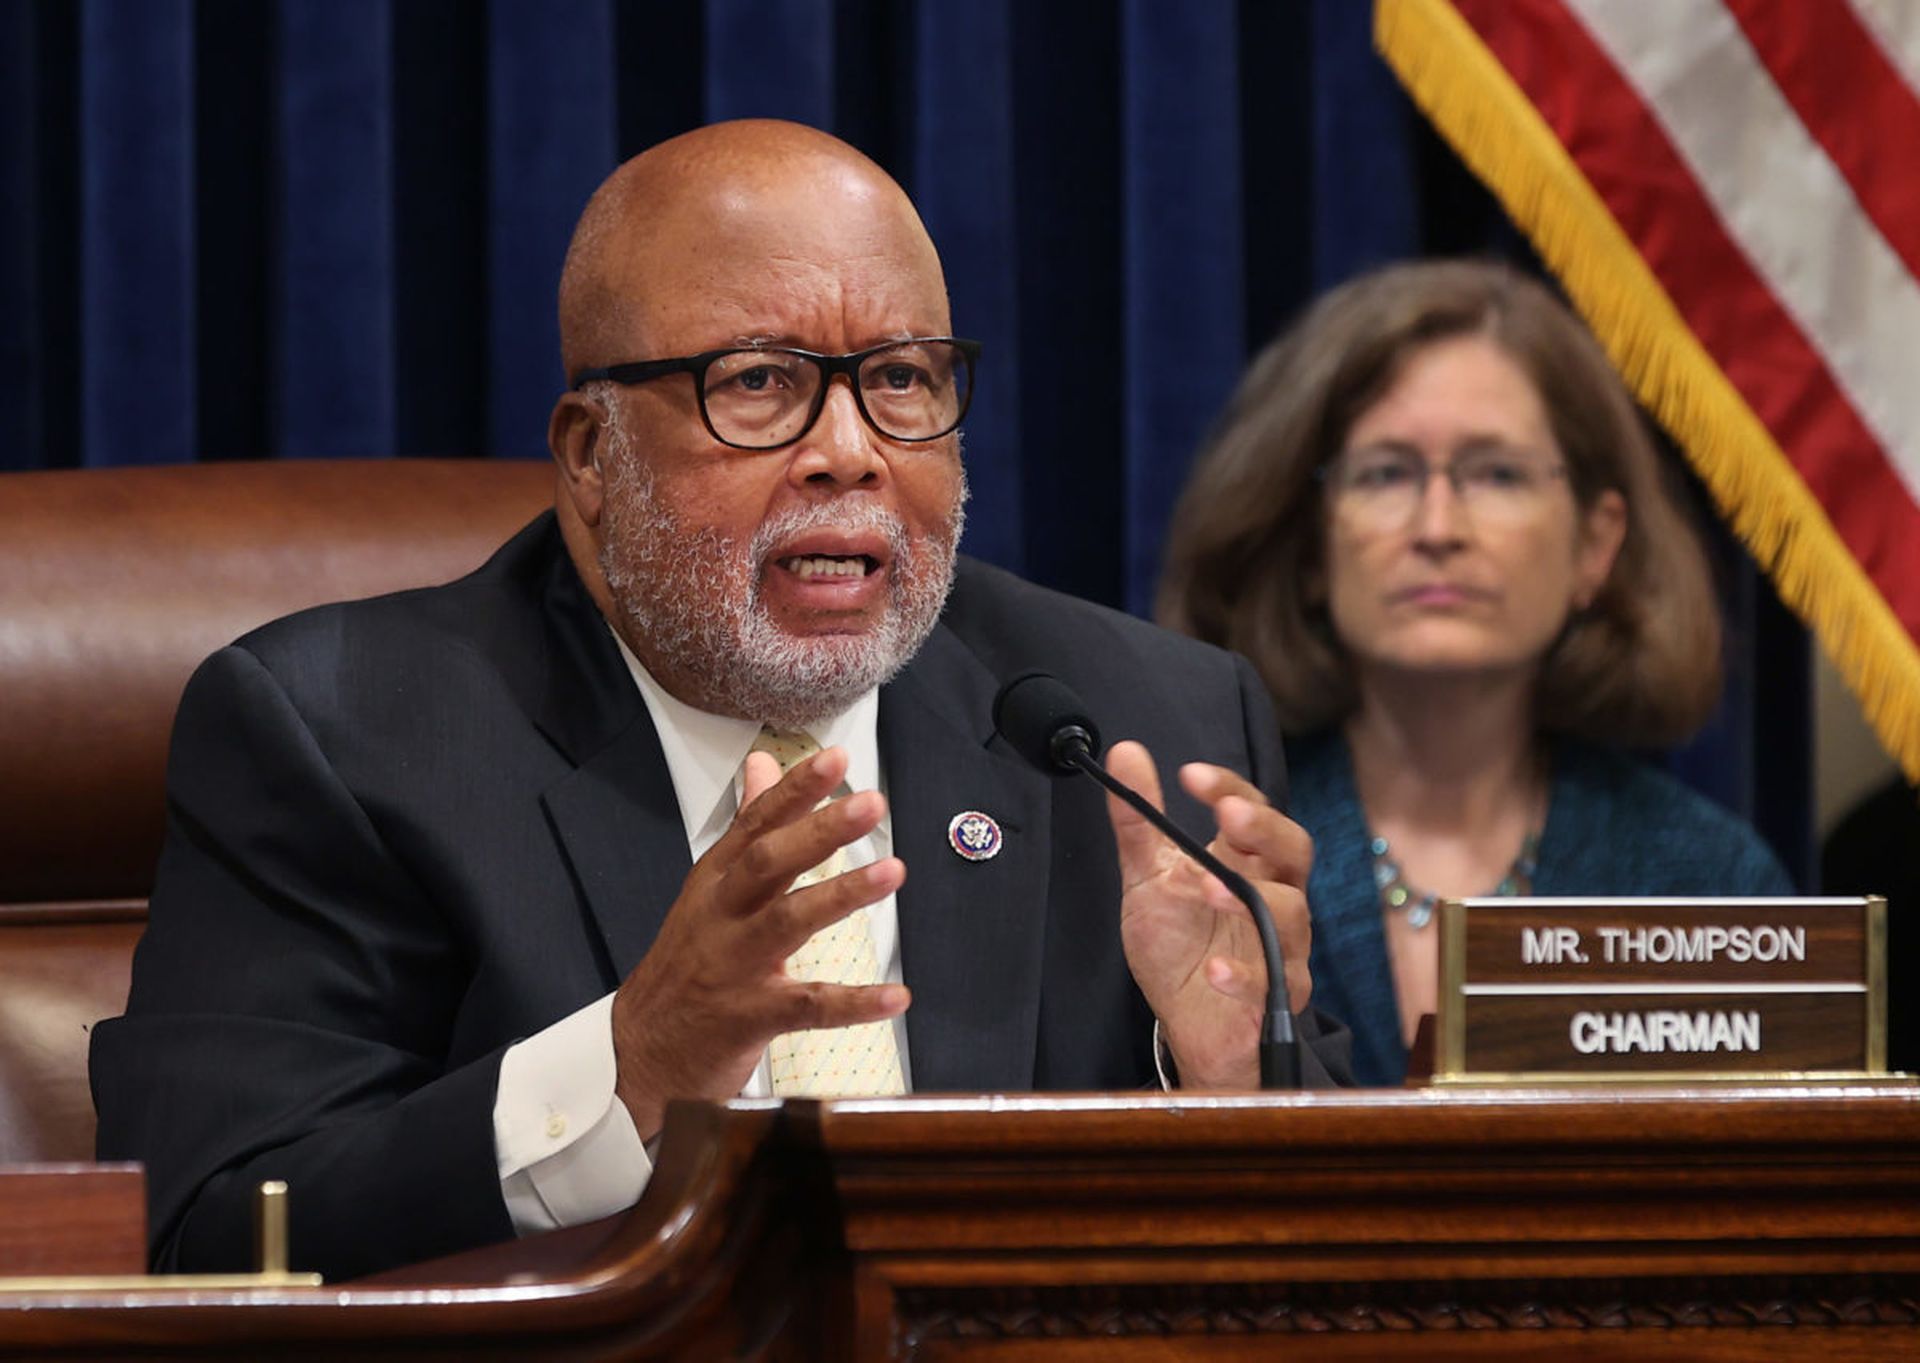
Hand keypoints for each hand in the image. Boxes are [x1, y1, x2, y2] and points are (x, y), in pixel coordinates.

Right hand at [609, 746, 908, 1137]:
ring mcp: (732, 967)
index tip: (836, 758)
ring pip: (787, 923)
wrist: (639, 1053)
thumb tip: (764, 762)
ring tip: (893, 871)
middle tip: (871, 803)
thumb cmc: (689, 964)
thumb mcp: (710, 890)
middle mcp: (720, 916)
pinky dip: (854, 1003)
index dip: (795, 790)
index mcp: (715, 882)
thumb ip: (748, 828)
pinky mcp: (747, 1018)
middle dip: (819, 830)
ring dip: (841, 894)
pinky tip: (897, 996)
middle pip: (767, 863)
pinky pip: (808, 1007)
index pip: (756, 824)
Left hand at [1105, 741, 1312, 1089]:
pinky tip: (1216, 969)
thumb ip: (1138, 820)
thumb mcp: (1148, 877)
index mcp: (1244, 861)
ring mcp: (1281, 947)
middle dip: (1265, 828)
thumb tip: (1124, 752)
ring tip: (1208, 889)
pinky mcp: (1277, 997)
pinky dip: (1246, 976)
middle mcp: (1273, 896)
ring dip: (1251, 897)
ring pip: (1294, 913)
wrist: (1185, 1023)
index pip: (1252, 811)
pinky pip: (1275, 982)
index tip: (1190, 776)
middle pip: (1294, 850)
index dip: (1230, 789)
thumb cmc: (1178, 945)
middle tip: (1229, 815)